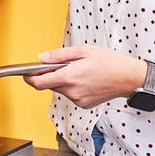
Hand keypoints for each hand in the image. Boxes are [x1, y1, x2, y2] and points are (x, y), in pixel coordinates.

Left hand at [23, 45, 146, 108]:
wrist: (129, 78)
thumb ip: (59, 55)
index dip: (29, 78)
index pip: (39, 82)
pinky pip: (71, 95)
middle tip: (63, 64)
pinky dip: (73, 87)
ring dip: (64, 81)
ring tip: (80, 71)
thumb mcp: (83, 51)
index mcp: (70, 76)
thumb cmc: (110, 62)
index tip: (25, 74)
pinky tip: (86, 80)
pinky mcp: (84, 105)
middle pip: (50, 85)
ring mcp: (78, 100)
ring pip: (61, 90)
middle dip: (51, 75)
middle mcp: (72, 91)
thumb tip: (41, 58)